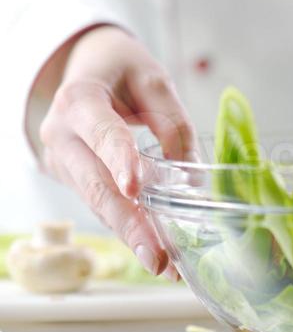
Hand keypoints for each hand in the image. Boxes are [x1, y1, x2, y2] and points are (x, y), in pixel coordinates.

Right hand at [39, 26, 197, 276]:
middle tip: (158, 257)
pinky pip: (102, 204)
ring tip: (165, 264)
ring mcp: (63, 162)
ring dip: (132, 235)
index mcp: (78, 99)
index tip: (136, 188)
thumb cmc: (119, 69)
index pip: (102, 132)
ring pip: (98, 203)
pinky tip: (154, 249)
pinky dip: (129, 226)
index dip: (120, 160)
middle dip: (129, 223)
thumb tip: (190, 172)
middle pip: (95, 184)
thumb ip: (171, 119)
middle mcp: (62, 135)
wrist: (84, 67)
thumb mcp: (151, 77)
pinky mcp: (74, 180)